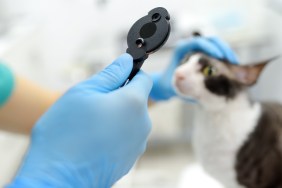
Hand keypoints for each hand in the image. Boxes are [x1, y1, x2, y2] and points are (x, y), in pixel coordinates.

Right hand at [7, 54, 152, 187]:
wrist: (58, 179)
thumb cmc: (66, 134)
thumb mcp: (84, 92)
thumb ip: (110, 74)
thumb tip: (126, 61)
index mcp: (134, 104)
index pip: (144, 79)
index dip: (131, 73)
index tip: (116, 76)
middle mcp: (142, 125)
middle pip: (136, 101)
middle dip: (119, 96)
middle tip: (93, 104)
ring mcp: (137, 145)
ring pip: (130, 120)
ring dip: (115, 116)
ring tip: (90, 125)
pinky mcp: (129, 160)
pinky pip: (126, 137)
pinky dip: (114, 134)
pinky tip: (93, 140)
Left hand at [149, 37, 237, 100]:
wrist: (166, 86)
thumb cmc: (169, 84)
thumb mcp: (174, 83)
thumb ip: (183, 81)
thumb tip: (199, 83)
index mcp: (182, 49)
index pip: (198, 41)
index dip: (210, 47)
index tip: (220, 57)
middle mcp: (191, 46)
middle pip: (211, 40)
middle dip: (223, 48)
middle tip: (232, 61)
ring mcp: (199, 50)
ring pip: (216, 45)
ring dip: (227, 53)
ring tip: (236, 65)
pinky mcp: (205, 56)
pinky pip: (217, 53)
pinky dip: (225, 59)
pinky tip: (232, 67)